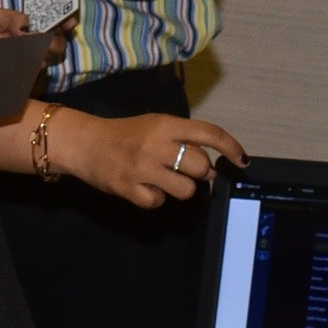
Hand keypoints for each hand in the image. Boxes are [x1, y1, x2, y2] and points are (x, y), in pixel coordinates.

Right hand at [52, 109, 246, 208]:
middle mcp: (156, 144)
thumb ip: (182, 141)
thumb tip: (210, 168)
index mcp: (165, 125)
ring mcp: (143, 168)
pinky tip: (144, 188)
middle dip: (199, 172)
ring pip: (186, 190)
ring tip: (164, 180)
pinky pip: (158, 202)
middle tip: (184, 170)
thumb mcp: (154, 126)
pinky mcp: (129, 188)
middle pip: (201, 166)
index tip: (242, 161)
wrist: (85, 143)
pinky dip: (154, 199)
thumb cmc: (125, 135)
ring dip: (180, 188)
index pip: (208, 133)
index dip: (230, 147)